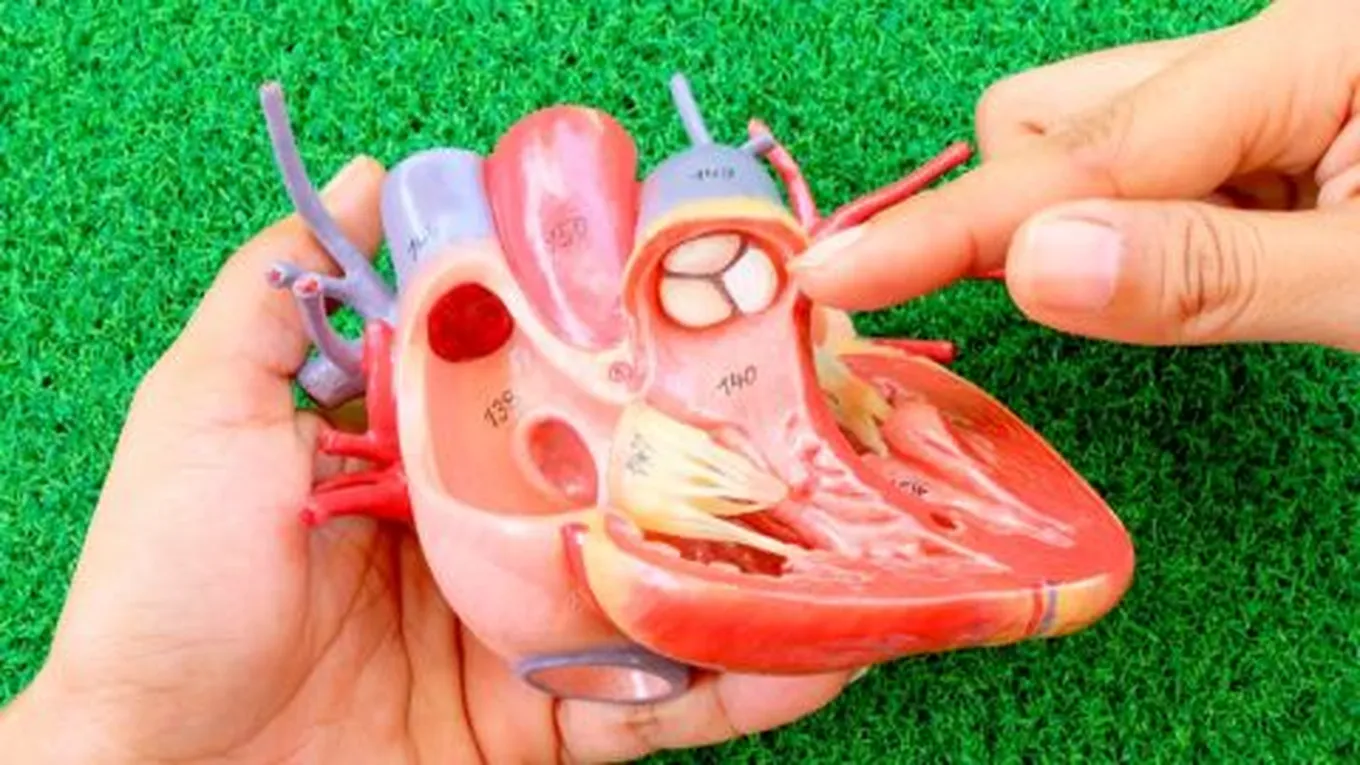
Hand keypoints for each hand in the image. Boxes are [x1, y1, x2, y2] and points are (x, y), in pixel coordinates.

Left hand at [0, 156, 851, 763]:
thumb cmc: (167, 591)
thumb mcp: (203, 418)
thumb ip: (280, 300)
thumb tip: (369, 178)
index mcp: (423, 456)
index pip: (546, 379)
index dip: (620, 334)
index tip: (698, 286)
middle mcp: (488, 538)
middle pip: (627, 480)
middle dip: (720, 441)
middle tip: (817, 394)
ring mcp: (524, 635)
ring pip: (668, 591)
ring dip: (763, 564)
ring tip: (860, 523)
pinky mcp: (544, 729)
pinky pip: (663, 707)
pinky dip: (748, 686)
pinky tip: (826, 648)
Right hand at [790, 0, 1359, 351]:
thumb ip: (1209, 277)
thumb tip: (1032, 262)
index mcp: (1301, 56)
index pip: (1075, 160)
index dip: (945, 230)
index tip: (831, 279)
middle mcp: (1266, 50)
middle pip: (1053, 114)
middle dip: (1025, 206)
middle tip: (1095, 295)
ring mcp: (1265, 89)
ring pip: (1087, 134)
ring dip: (1083, 212)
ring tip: (1198, 273)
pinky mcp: (1274, 131)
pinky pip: (1146, 164)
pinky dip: (1138, 222)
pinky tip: (1222, 254)